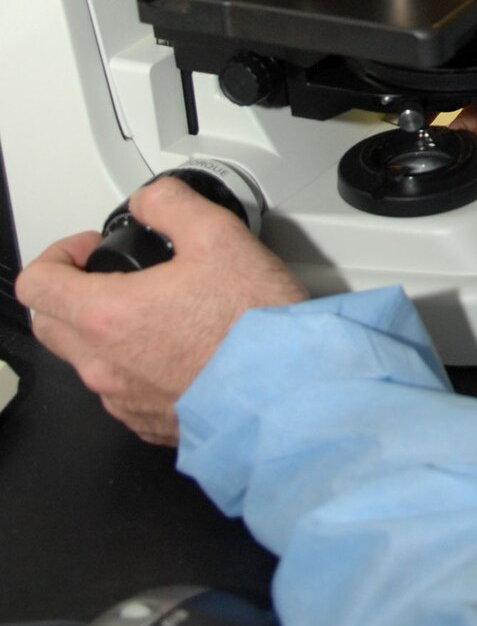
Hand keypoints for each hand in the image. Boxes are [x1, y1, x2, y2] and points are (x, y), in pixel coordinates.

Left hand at [17, 175, 306, 445]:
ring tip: (157, 313)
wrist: (290, 391)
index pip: (37, 284)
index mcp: (108, 317)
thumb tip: (152, 200)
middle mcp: (105, 366)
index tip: (89, 252)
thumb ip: (171, 204)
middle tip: (113, 278)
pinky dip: (136, 368)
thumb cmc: (256, 327)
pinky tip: (177, 349)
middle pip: (51, 325)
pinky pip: (123, 393)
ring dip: (105, 333)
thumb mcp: (219, 235)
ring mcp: (125, 401)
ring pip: (88, 362)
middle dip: (72, 294)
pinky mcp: (150, 425)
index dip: (59, 256)